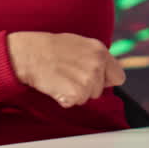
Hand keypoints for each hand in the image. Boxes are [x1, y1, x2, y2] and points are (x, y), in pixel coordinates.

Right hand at [5, 31, 125, 108]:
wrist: (30, 53)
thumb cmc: (51, 48)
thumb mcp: (81, 44)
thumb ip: (96, 58)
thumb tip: (105, 72)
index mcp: (100, 51)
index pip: (118, 77)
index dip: (105, 80)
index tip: (93, 78)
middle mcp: (97, 64)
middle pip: (100, 90)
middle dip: (87, 87)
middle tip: (69, 76)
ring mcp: (88, 79)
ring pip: (87, 97)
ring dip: (75, 93)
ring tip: (61, 78)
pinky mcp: (77, 92)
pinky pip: (74, 102)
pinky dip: (64, 98)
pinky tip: (56, 85)